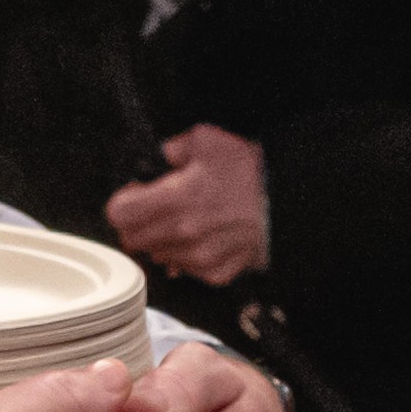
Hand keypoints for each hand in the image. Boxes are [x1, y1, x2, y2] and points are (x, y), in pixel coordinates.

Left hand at [100, 125, 271, 287]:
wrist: (290, 196)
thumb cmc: (250, 168)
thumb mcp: (205, 139)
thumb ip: (171, 149)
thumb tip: (155, 160)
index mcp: (177, 198)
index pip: (119, 213)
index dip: (124, 200)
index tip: (135, 195)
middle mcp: (185, 233)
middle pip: (133, 239)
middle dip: (139, 221)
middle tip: (157, 207)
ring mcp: (201, 256)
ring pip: (157, 256)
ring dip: (163, 240)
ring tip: (185, 220)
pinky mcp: (217, 272)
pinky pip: (185, 269)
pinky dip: (188, 255)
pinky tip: (202, 237)